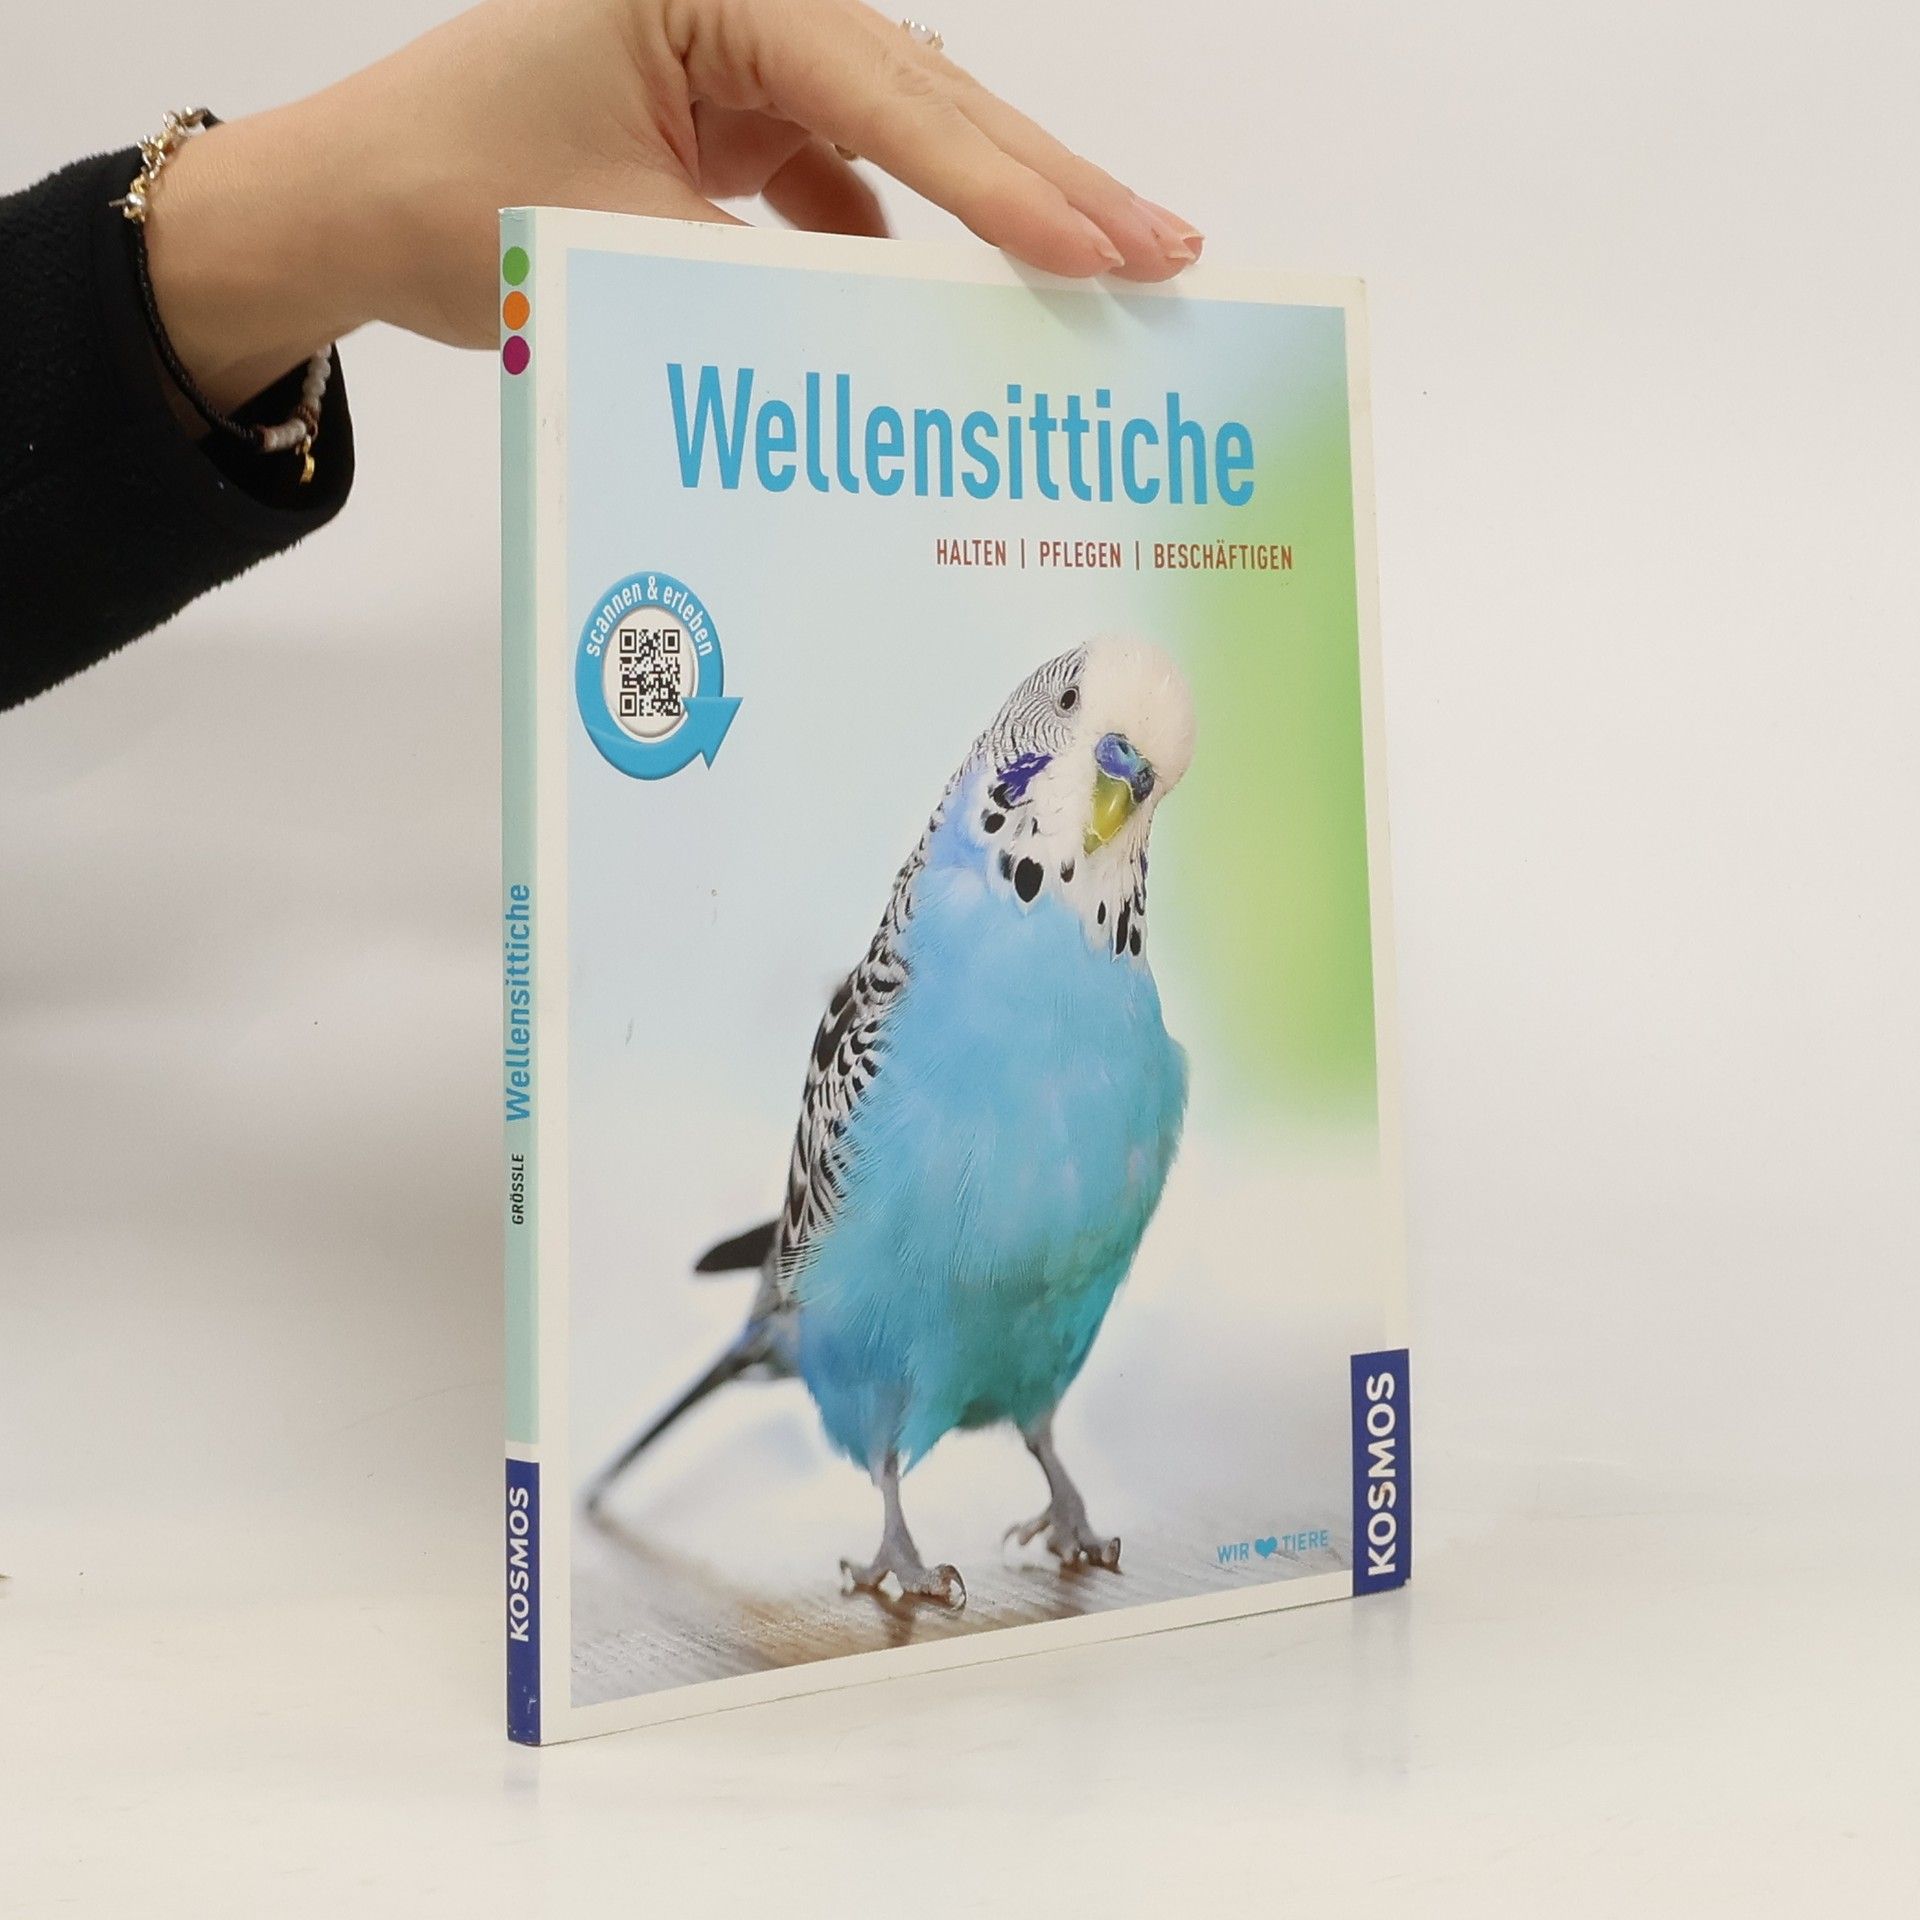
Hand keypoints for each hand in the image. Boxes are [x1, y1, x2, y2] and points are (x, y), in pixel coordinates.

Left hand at [145, 0, 1204, 411]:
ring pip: (902, 137)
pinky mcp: (735, 115)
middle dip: (1043, 183)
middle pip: (924, 98)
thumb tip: (904, 342)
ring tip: (1099, 268)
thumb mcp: (622, 246)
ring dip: (992, 211)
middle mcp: (739, 5)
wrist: (351, 208)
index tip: (1097, 251)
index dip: (998, 186)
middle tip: (1163, 245)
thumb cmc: (449, 199)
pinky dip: (898, 240)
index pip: (882, 94)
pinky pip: (846, 175)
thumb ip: (770, 281)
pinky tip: (960, 297)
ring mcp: (742, 58)